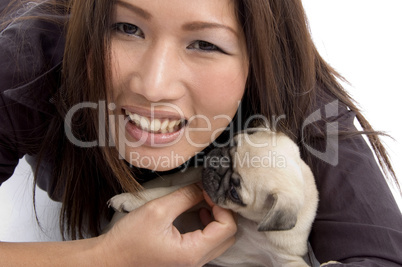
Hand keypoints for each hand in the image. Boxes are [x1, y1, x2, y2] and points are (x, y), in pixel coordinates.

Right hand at [96, 184, 236, 266]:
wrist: (109, 260)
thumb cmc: (128, 239)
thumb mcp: (157, 211)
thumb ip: (184, 196)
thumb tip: (203, 186)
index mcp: (192, 253)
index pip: (227, 228)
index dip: (222, 206)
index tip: (207, 191)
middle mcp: (196, 262)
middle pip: (228, 236)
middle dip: (223, 212)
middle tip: (208, 195)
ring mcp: (191, 263)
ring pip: (220, 241)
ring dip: (217, 219)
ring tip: (203, 202)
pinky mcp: (185, 259)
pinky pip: (207, 244)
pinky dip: (208, 227)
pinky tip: (197, 213)